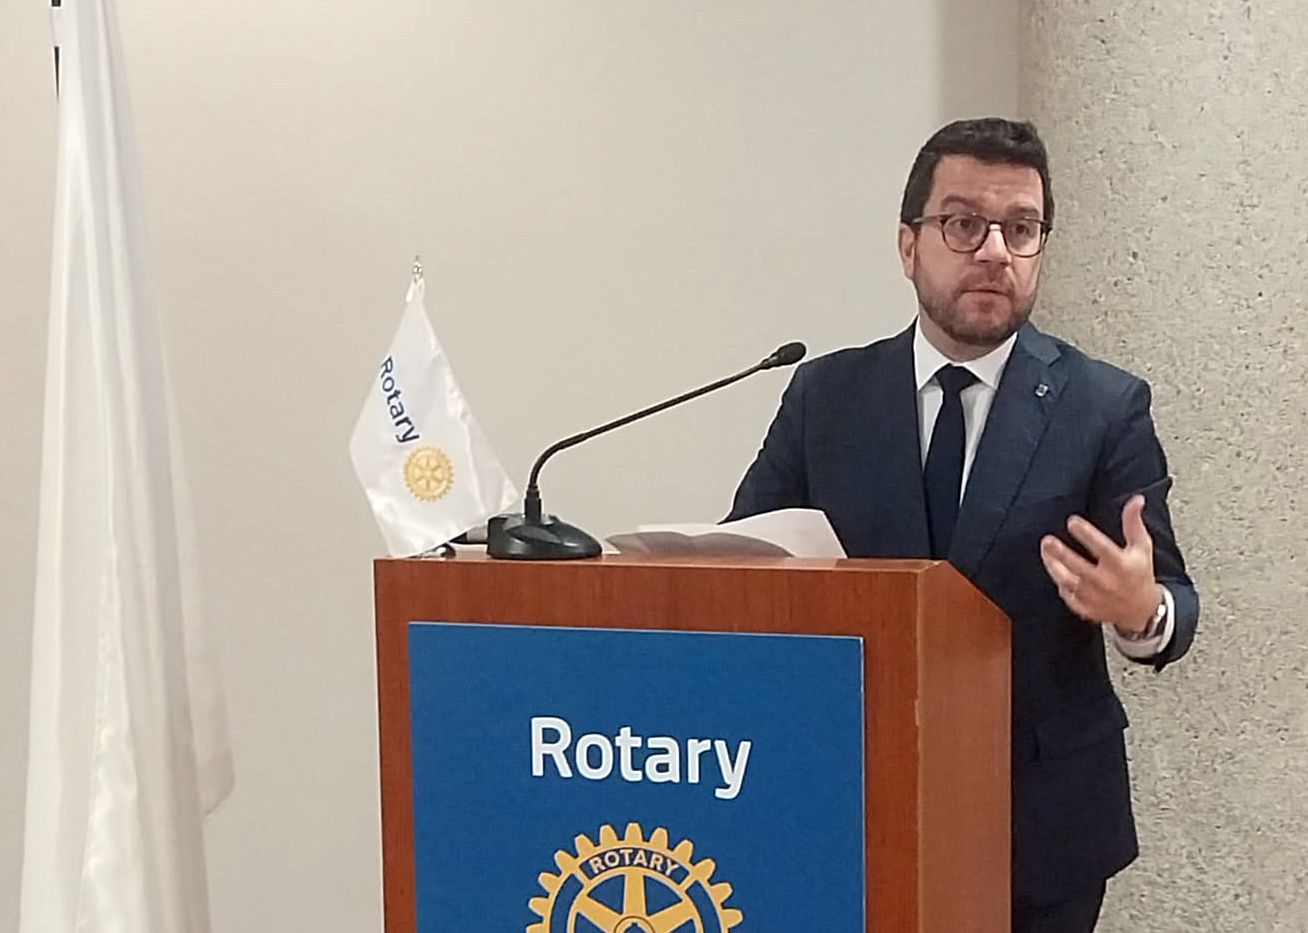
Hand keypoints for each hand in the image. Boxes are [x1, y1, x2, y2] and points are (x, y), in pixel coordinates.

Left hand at [1040, 494, 1160, 632]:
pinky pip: (1069, 597)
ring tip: (1045, 551)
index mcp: (1121, 565)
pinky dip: (1061, 585)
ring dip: (1054, 566)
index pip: (1101, 548)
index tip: (1072, 521)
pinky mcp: (1088, 609)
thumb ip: (1134, 523)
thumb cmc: (1140, 572)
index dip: (1086, 534)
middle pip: (1079, 567)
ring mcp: (1096, 598)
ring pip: (1068, 582)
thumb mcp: (1142, 546)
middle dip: (1061, 553)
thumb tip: (1136, 500)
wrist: (1142, 610)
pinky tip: (1055, 570)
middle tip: (1047, 539)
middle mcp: (1107, 582)